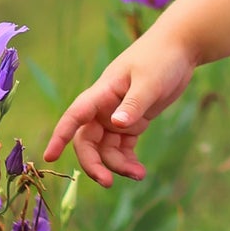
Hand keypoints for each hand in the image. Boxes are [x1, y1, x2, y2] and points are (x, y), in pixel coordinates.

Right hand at [42, 27, 197, 186]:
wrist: (180, 47)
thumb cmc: (161, 58)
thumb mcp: (149, 82)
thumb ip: (133, 104)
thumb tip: (117, 125)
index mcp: (102, 93)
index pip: (74, 116)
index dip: (60, 136)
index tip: (49, 157)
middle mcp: (104, 107)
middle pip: (87, 140)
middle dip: (94, 163)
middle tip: (107, 182)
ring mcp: (117, 115)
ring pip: (106, 148)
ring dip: (117, 165)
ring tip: (138, 175)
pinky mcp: (134, 121)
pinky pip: (123, 147)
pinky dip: (128, 160)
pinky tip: (139, 171)